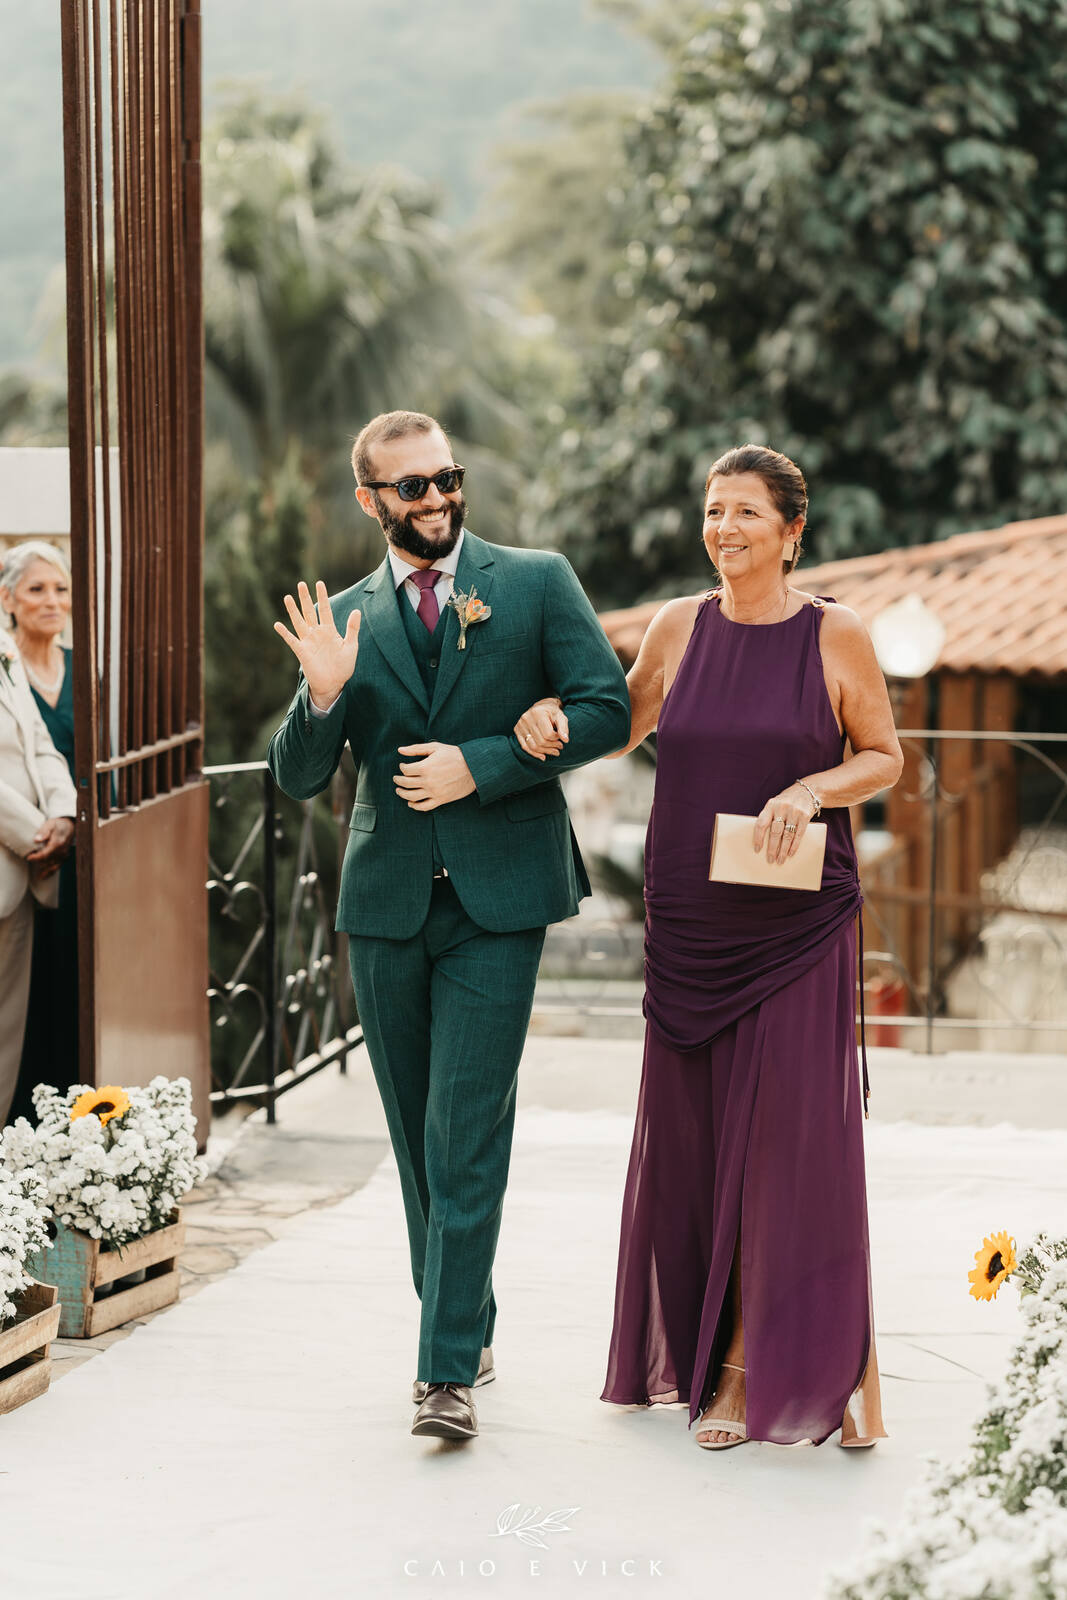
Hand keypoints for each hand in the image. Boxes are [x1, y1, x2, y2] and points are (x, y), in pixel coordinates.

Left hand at [26, 816, 73, 875]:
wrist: (69, 825)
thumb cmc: (58, 824)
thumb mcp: (50, 824)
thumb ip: (43, 832)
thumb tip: (36, 840)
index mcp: (58, 843)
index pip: (46, 854)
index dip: (36, 858)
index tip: (28, 858)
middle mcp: (62, 851)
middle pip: (49, 861)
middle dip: (39, 863)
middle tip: (29, 861)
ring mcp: (64, 855)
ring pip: (53, 866)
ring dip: (45, 871)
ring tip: (38, 876)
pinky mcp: (64, 857)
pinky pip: (57, 867)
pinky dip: (50, 872)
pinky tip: (43, 876)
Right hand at [274, 580, 359, 708]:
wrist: (334, 684)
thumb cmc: (344, 667)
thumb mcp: (351, 646)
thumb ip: (352, 629)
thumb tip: (357, 610)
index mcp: (329, 631)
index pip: (324, 610)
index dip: (322, 597)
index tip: (319, 583)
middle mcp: (317, 634)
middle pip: (309, 612)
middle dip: (305, 598)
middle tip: (301, 584)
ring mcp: (308, 642)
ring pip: (299, 622)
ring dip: (293, 611)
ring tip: (287, 597)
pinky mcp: (302, 652)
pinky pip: (292, 640)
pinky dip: (285, 633)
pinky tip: (278, 624)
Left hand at [394, 743, 476, 810]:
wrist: (474, 768)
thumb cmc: (455, 755)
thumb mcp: (435, 747)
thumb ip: (416, 749)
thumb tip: (400, 750)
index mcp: (425, 767)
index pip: (406, 770)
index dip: (402, 767)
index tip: (403, 766)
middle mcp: (428, 781)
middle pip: (406, 783)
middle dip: (398, 780)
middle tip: (396, 779)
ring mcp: (434, 792)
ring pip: (412, 797)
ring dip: (402, 794)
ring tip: (399, 790)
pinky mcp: (441, 800)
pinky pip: (424, 806)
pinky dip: (415, 806)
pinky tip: (411, 803)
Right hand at [514, 698, 567, 760]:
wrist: (541, 706)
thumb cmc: (552, 712)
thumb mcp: (561, 716)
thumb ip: (563, 728)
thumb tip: (565, 740)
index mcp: (538, 713)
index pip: (548, 734)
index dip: (556, 739)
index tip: (561, 739)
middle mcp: (527, 718)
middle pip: (540, 741)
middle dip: (552, 747)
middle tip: (560, 747)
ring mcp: (520, 725)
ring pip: (533, 746)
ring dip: (545, 752)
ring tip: (554, 752)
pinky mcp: (517, 730)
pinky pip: (525, 746)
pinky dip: (534, 753)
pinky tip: (543, 756)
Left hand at [753, 784, 816, 864]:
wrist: (808, 790)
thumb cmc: (787, 801)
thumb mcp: (776, 804)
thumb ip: (769, 816)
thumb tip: (762, 839)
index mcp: (771, 805)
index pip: (761, 824)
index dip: (758, 838)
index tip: (757, 849)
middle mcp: (782, 808)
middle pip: (775, 832)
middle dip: (772, 848)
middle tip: (770, 859)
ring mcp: (794, 812)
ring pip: (787, 835)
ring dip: (783, 850)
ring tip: (780, 860)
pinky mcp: (805, 816)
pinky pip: (799, 834)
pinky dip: (794, 845)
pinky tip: (791, 853)